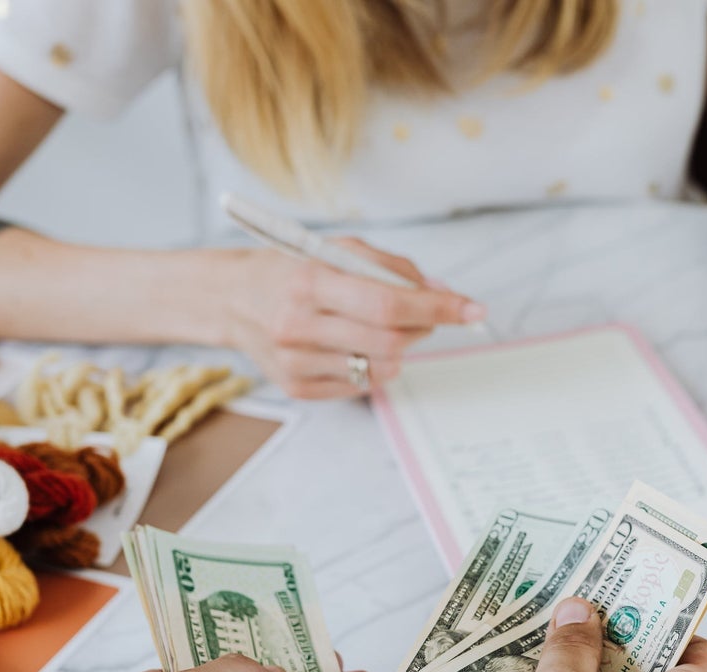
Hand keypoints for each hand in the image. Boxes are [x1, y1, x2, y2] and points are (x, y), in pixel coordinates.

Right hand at [200, 239, 484, 397]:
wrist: (233, 299)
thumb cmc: (293, 270)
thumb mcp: (337, 250)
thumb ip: (391, 268)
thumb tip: (442, 294)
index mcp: (310, 282)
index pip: (388, 303)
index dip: (437, 309)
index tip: (473, 310)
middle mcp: (298, 325)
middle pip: (390, 341)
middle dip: (422, 329)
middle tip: (425, 316)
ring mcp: (296, 362)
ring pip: (381, 369)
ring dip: (398, 349)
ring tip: (380, 328)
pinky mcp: (296, 387)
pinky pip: (360, 386)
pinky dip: (372, 365)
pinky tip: (352, 345)